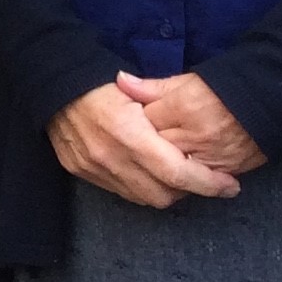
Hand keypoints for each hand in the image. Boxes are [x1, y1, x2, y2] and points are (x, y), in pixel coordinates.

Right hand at [48, 81, 241, 207]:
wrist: (51, 84)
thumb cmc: (98, 83)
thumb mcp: (135, 89)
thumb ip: (165, 110)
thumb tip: (197, 130)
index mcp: (129, 134)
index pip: (178, 173)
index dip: (209, 183)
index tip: (230, 185)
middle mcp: (111, 158)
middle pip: (164, 194)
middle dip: (189, 191)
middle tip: (202, 177)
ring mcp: (94, 169)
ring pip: (143, 198)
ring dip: (165, 191)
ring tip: (175, 175)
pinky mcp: (82, 173)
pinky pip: (121, 191)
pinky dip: (139, 186)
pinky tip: (146, 171)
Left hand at [120, 69, 265, 175]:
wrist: (270, 102)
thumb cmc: (225, 89)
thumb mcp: (188, 81)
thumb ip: (152, 87)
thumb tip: (121, 81)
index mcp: (184, 107)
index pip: (144, 122)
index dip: (133, 124)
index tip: (127, 124)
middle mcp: (196, 135)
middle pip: (154, 150)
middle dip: (141, 150)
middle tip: (134, 148)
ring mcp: (210, 156)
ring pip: (172, 172)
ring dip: (159, 171)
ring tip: (149, 165)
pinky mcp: (224, 171)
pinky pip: (193, 183)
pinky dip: (181, 181)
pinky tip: (171, 179)